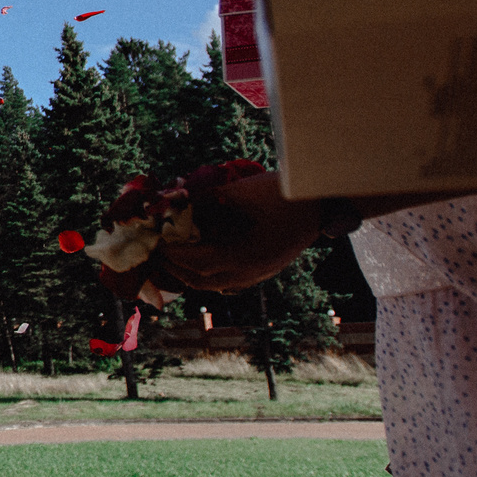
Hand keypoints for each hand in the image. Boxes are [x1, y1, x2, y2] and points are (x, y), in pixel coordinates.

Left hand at [152, 169, 320, 293]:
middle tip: (157, 252)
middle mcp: (250, 273)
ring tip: (174, 255)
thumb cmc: (282, 192)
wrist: (322, 201)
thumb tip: (176, 205)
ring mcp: (259, 274)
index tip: (154, 244)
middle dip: (176, 269)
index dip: (172, 255)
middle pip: (202, 282)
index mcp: (243, 257)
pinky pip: (229, 278)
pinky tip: (201, 254)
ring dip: (191, 272)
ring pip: (215, 283)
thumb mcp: (239, 193)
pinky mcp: (264, 270)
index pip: (196, 264)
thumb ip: (207, 202)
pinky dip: (209, 270)